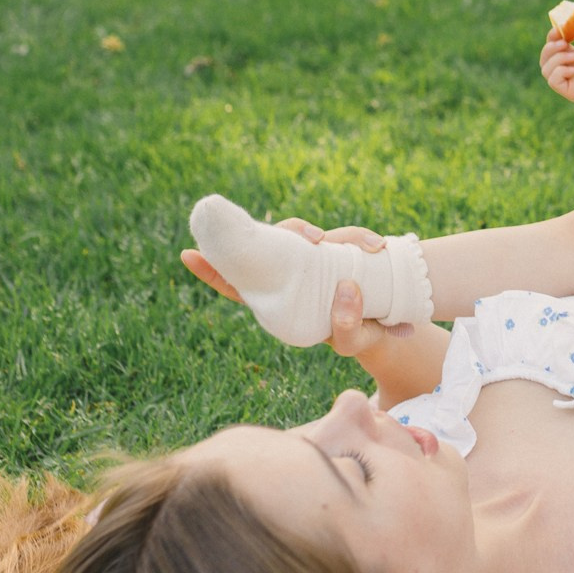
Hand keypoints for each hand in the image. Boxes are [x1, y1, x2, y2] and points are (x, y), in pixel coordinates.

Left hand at [181, 220, 417, 354]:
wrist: (385, 324)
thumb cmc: (358, 334)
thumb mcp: (353, 342)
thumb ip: (347, 327)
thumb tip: (348, 288)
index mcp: (281, 301)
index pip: (238, 284)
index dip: (212, 270)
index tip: (187, 254)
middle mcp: (293, 273)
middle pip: (276, 242)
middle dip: (290, 231)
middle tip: (315, 238)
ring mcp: (316, 258)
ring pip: (316, 233)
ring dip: (340, 234)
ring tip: (367, 245)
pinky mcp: (341, 250)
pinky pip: (350, 236)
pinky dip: (363, 239)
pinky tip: (379, 246)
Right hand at [541, 11, 573, 109]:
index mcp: (571, 56)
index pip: (552, 46)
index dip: (552, 37)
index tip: (558, 30)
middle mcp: (567, 68)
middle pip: (544, 58)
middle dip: (550, 48)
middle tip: (564, 43)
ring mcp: (567, 80)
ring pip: (545, 69)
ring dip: (556, 59)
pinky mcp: (569, 91)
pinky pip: (552, 81)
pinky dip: (559, 71)